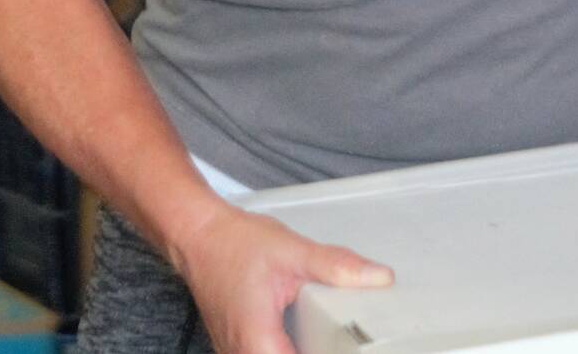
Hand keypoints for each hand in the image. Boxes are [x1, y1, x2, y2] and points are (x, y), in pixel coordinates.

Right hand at [168, 203, 392, 353]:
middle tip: (344, 344)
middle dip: (317, 353)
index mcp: (258, 342)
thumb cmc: (235, 244)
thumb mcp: (291, 251)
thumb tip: (379, 278)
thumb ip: (335, 267)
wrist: (198, 236)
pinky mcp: (238, 349)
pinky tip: (311, 341)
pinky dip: (290, 351)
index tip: (350, 351)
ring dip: (302, 353)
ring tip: (332, 342)